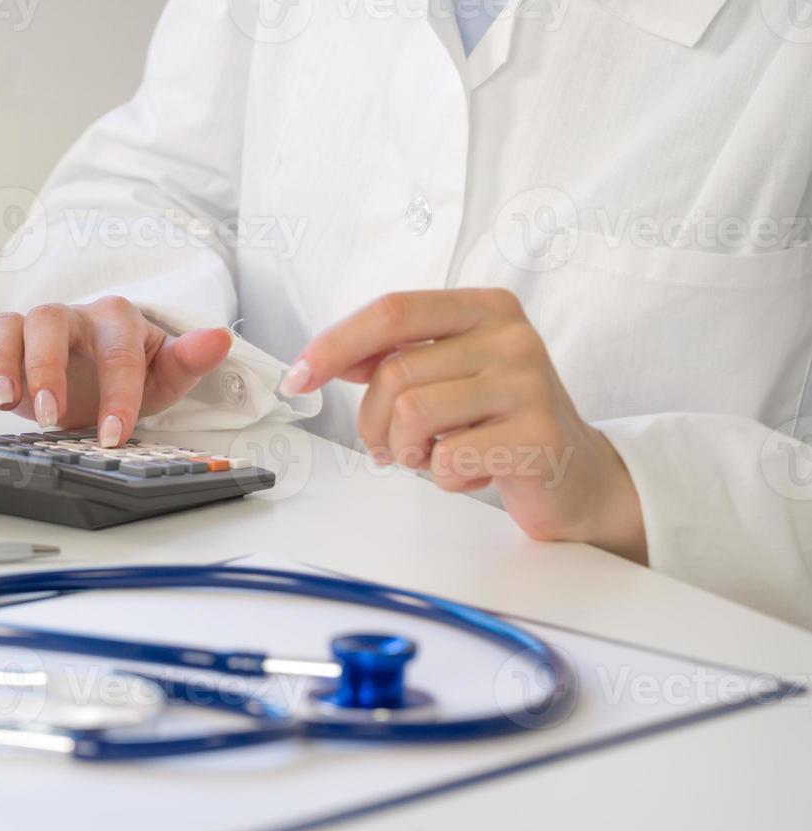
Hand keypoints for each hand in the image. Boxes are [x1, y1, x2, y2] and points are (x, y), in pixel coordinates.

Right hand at [0, 296, 232, 446]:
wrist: (101, 370)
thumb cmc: (133, 369)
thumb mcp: (166, 372)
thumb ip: (190, 358)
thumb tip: (219, 337)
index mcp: (115, 319)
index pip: (116, 350)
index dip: (116, 392)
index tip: (114, 435)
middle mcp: (69, 317)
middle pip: (48, 321)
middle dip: (44, 367)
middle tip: (47, 415)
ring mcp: (31, 329)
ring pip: (5, 327)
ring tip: (1, 404)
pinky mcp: (3, 348)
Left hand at [280, 288, 646, 561]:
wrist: (576, 474)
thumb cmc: (499, 422)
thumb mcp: (449, 374)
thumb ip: (395, 357)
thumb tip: (328, 358)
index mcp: (485, 308)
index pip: (392, 311)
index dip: (335, 344)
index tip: (298, 376)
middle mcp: (511, 336)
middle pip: (394, 374)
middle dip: (374, 423)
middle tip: (393, 447)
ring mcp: (529, 384)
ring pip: (412, 415)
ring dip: (408, 452)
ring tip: (437, 456)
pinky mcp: (538, 435)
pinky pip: (448, 460)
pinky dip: (444, 478)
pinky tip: (473, 472)